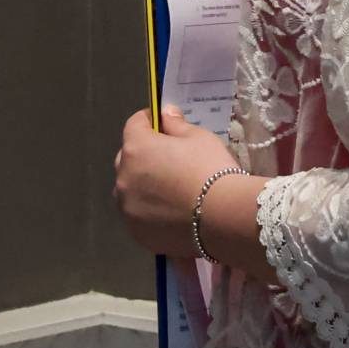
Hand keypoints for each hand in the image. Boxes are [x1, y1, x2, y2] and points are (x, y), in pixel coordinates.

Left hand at [113, 104, 238, 258]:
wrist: (224, 218)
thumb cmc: (211, 169)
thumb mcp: (199, 138)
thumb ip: (176, 125)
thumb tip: (166, 115)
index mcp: (136, 148)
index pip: (134, 124)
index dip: (149, 121)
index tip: (163, 124)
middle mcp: (124, 177)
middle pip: (128, 158)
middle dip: (143, 154)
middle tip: (168, 159)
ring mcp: (128, 208)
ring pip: (129, 190)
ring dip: (142, 185)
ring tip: (169, 191)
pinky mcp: (137, 232)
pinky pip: (138, 216)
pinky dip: (149, 212)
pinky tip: (170, 214)